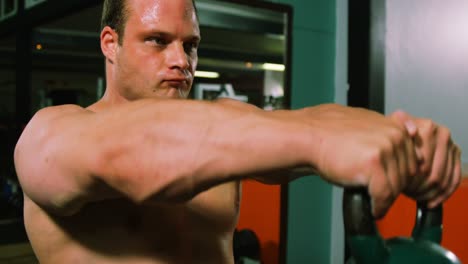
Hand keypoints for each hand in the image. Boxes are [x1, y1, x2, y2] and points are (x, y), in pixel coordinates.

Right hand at [300, 104, 418, 217]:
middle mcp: (394, 136)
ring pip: (396, 187)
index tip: (387, 185)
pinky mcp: (373, 164)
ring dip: (386, 200)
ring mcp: (385, 149)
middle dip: (393, 188)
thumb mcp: (364, 125)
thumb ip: (387, 131)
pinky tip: (373, 208)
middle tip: (379, 196)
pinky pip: (384, 194)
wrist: (308, 136)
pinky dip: (379, 206)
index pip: (411, 161)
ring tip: (375, 203)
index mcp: (395, 127)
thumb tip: (409, 132)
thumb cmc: (329, 133)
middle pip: (407, 175)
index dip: (398, 177)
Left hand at [390, 111, 461, 207]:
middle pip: (434, 173)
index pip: (423, 165)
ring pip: (444, 179)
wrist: (402, 133)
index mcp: (427, 128)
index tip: (403, 189)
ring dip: (430, 193)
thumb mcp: (390, 130)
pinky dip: (444, 194)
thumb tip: (412, 131)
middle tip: (409, 194)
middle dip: (420, 189)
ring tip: (417, 197)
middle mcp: (442, 134)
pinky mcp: (456, 154)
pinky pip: (454, 178)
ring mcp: (451, 145)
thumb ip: (398, 127)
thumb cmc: (393, 136)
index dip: (411, 181)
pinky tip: (431, 201)